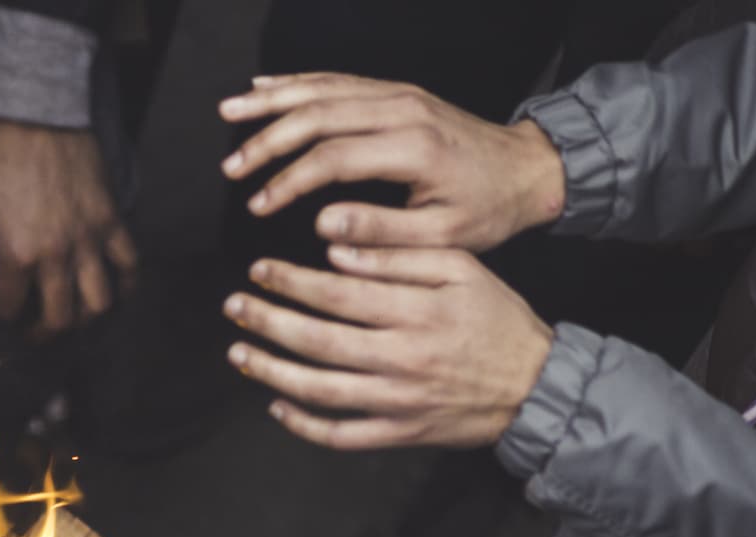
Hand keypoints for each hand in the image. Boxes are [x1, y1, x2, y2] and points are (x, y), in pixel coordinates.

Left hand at [0, 118, 138, 334]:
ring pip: (97, 302)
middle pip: (57, 318)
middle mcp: (58, 253)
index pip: (5, 309)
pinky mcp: (110, 219)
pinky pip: (129, 263)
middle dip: (39, 335)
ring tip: (69, 319)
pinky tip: (114, 296)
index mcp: (17, 253)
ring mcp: (89, 238)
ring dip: (83, 321)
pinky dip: (126, 287)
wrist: (34, 114)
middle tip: (29, 333)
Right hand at [220, 74, 565, 249]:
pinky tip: (265, 88)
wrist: (527, 171)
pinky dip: (297, 83)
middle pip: (319, 113)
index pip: (333, 156)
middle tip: (230, 165)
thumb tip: (322, 225)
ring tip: (229, 111)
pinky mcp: (396, 93)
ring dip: (272, 100)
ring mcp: (399, 95)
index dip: (288, 181)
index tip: (258, 204)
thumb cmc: (487, 209)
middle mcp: (403, 110)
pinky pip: (338, 80)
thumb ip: (381, 233)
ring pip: (323, 88)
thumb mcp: (441, 238)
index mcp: (414, 148)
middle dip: (267, 138)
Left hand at [225, 245, 553, 450]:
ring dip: (271, 371)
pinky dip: (304, 426)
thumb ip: (401, 258)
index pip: (338, 294)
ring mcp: (397, 401)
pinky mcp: (399, 433)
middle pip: (318, 340)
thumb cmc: (497, 320)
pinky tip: (276, 407)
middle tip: (234, 306)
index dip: (290, 281)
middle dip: (267, 321)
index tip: (259, 269)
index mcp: (417, 312)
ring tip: (238, 353)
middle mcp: (402, 357)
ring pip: (319, 389)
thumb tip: (339, 250)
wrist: (536, 386)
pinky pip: (341, 435)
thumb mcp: (462, 271)